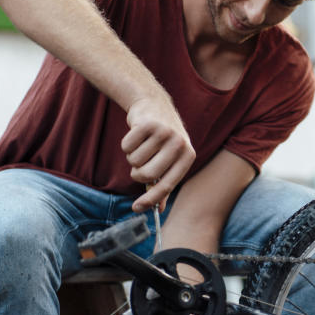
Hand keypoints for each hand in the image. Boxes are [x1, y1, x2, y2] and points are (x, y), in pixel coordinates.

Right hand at [122, 96, 195, 211]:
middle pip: (148, 174)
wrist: (154, 106)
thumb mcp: (170, 159)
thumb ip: (164, 183)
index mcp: (188, 156)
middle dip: (137, 174)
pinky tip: (136, 134)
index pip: (168, 184)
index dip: (151, 199)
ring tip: (142, 145)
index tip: (136, 209)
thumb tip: (158, 209)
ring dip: (132, 157)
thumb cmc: (163, 139)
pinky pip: (127, 146)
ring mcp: (164, 132)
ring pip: (135, 160)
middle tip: (138, 166)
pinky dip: (126, 144)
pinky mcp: (147, 124)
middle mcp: (179, 144)